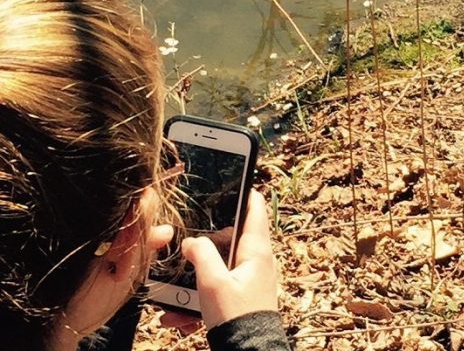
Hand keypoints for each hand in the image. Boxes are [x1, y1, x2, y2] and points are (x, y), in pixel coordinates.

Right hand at [181, 190, 277, 329]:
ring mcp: (249, 279)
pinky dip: (198, 299)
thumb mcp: (213, 283)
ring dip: (196, 276)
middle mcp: (256, 261)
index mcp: (256, 250)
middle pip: (230, 236)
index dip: (244, 190)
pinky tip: (177, 315)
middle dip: (207, 239)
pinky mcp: (240, 296)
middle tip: (189, 237)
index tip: (231, 177)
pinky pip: (215, 290)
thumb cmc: (237, 318)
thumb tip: (193, 242)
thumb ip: (202, 255)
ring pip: (218, 266)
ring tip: (176, 289)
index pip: (256, 207)